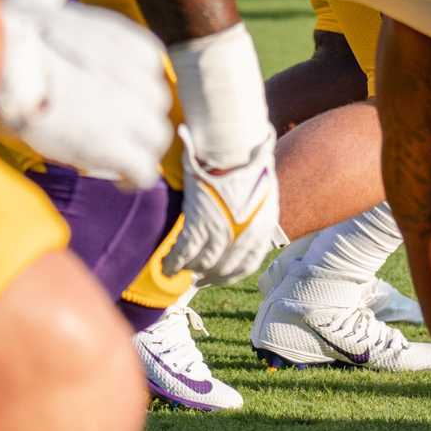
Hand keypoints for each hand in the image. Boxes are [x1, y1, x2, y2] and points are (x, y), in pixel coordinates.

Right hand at [0, 0, 173, 189]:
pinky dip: (131, 175)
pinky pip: (143, 170)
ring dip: (132, 147)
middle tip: (94, 122)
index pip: (149, 67)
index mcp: (132, 43)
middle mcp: (144, 76)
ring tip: (100, 148)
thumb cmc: (8, 29)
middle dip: (131, 116)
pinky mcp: (120, 148)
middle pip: (156, 104)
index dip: (123, 83)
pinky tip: (114, 174)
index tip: (94, 89)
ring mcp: (135, 114)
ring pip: (154, 138)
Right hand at [163, 125, 280, 284]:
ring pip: (202, 263)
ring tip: (180, 270)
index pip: (248, 264)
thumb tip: (251, 212)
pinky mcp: (199, 225)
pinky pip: (184, 253)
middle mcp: (243, 235)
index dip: (232, 274)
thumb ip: (256, 209)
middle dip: (209, 276)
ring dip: (190, 269)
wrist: (234, 151)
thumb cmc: (249, 164)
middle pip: (223, 268)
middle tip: (198, 280)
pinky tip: (167, 265)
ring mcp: (221, 232)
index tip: (220, 277)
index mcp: (261, 228)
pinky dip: (173, 262)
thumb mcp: (263, 190)